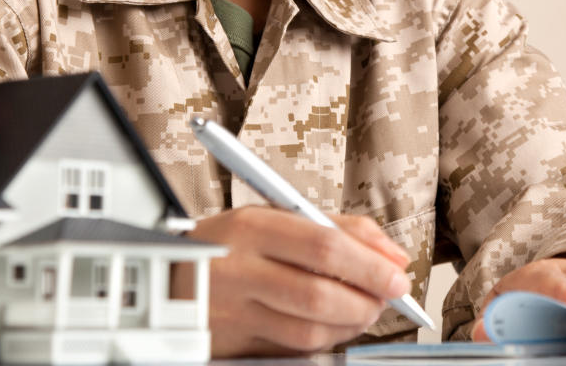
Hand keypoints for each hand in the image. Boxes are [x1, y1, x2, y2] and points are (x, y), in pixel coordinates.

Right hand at [174, 206, 411, 356]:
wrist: (168, 273)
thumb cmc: (233, 242)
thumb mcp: (277, 217)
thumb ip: (338, 228)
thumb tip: (391, 255)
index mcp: (251, 228)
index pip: (324, 247)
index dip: (370, 265)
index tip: (397, 274)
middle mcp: (238, 269)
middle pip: (320, 293)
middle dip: (367, 299)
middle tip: (387, 295)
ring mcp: (233, 312)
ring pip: (310, 330)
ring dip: (351, 322)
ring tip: (365, 308)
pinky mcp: (234, 343)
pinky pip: (292, 348)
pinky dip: (325, 339)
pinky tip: (335, 324)